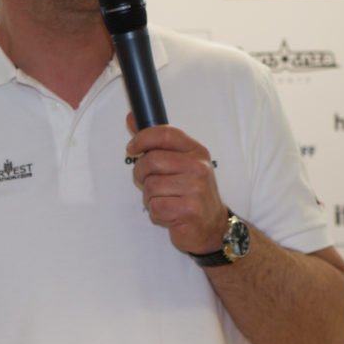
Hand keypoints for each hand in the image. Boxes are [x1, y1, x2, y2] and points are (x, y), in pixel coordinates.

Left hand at [125, 113, 228, 254]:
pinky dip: (155, 211)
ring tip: (164, 198)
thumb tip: (131, 117)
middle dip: (141, 173)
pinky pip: (155, 206)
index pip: (165, 134)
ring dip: (149, 195)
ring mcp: (196, 189)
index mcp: (197, 151)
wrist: (212, 226)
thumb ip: (155, 141)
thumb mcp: (179, 162)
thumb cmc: (191, 191)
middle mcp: (199, 168)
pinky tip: (168, 211)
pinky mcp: (189, 211)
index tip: (132, 147)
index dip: (142, 138)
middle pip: (152, 160)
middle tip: (147, 180)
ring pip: (150, 185)